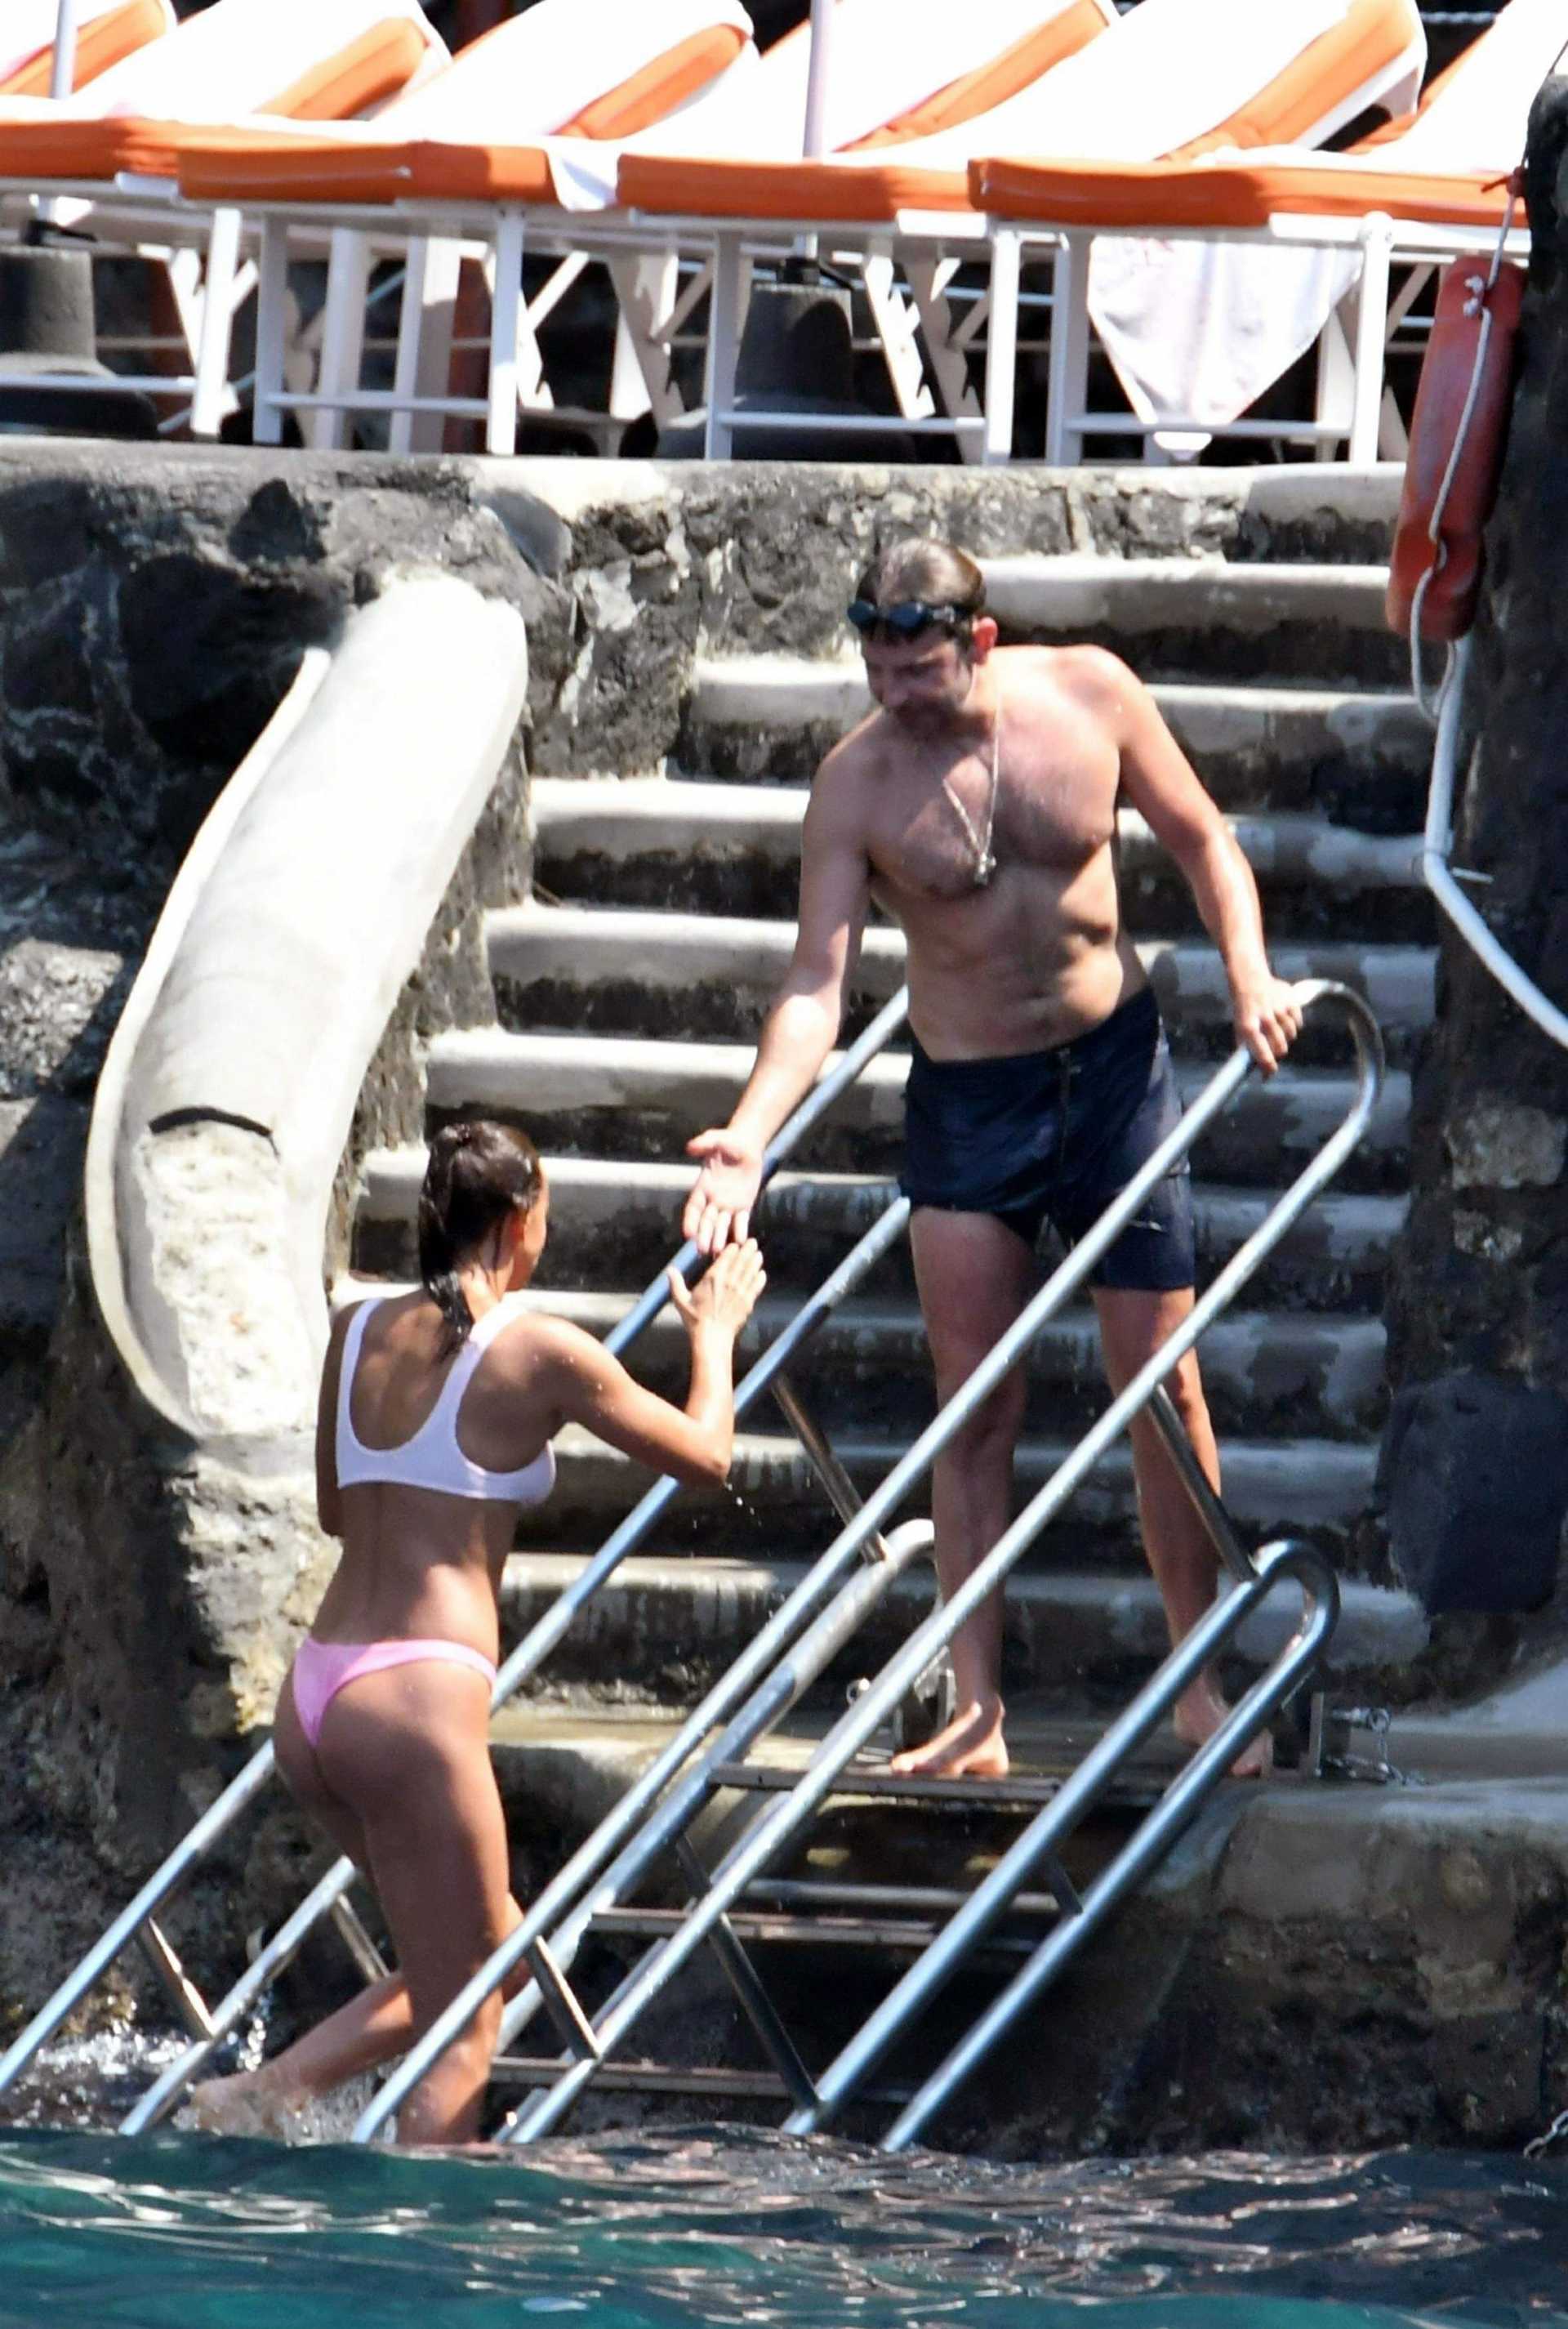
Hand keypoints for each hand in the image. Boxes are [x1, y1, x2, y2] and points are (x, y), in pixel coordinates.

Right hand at [667, 1240, 765, 1339]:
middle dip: (747, 1249)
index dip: (733, 1248)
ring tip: (758, 1254)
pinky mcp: (748, 1302)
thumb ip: (676, 1283)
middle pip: (741, 1260)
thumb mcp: (681, 1300)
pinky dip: (759, 1278)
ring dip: (755, 1261)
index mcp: (713, 1277)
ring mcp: (740, 1291)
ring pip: (751, 1270)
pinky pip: (756, 1286)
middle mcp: (729, 1281)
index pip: (727, 1256)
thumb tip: (669, 1270)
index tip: (736, 1244)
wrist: (712, 1338)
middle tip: (752, 1242)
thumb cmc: (695, 1320)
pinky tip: (761, 1273)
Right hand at [683, 1128, 763, 1254]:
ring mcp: (728, 1204)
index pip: (693, 1207)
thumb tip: (691, 1147)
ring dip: (720, 1238)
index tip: (688, 1234)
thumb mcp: (716, 1139)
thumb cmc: (728, 1142)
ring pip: (722, 1225)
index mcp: (703, 1187)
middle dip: (704, 1235)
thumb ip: (704, 1143)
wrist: (747, 1146)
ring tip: (718, 1251)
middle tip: (703, 1250)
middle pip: (706, 1221)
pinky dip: (740, 1230)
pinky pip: (741, 1221)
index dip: (690, 1220)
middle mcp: (713, 1199)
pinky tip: (741, 1241)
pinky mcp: (743, 1205)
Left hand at [1232, 974, 1302, 1074]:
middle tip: (1275, 1050)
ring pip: (1291, 1035)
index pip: (1261, 1051)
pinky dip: (1294, 1025)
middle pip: (1281, 1046)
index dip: (1268, 1065)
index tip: (1271, 1072)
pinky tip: (1284, 1020)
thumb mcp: (1240, 1027)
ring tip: (1277, 1030)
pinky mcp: (1291, 1001)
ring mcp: (1279, 1008)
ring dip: (1286, 1037)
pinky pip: (1298, 1023)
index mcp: (1248, 1026)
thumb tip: (1263, 1073)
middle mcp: (1264, 1017)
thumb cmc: (1245, 1009)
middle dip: (1279, 1052)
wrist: (1250, 980)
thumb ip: (1248, 1049)